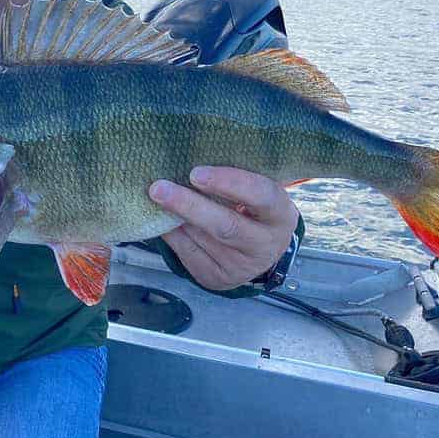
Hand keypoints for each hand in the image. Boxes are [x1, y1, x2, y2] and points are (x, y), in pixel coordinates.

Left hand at [150, 166, 297, 290]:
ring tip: (157, 196)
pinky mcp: (218, 278)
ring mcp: (241, 266)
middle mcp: (265, 245)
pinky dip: (171, 233)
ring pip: (201, 239)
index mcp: (280, 215)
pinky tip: (163, 218)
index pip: (260, 195)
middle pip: (226, 225)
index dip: (229, 182)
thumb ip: (234, 179)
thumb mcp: (256, 192)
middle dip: (189, 205)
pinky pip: (187, 253)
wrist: (258, 251)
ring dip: (175, 217)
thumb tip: (188, 159)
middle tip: (159, 188)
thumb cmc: (252, 208)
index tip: (195, 173)